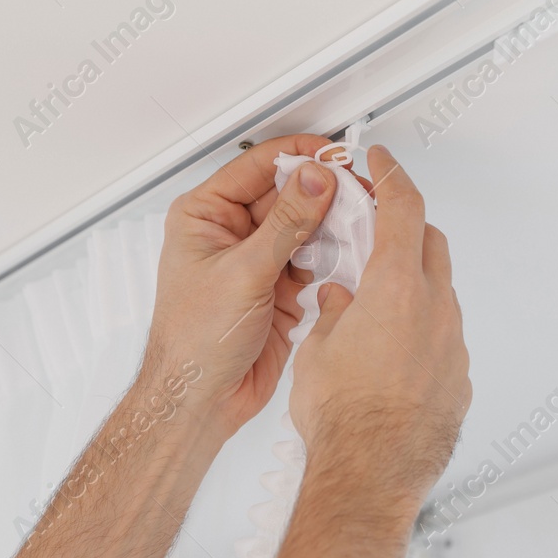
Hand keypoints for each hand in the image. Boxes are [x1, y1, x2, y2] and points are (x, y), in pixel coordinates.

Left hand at [144, 135, 339, 436]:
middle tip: (360, 192)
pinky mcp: (281, 289)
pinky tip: (353, 256)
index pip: (257, 166)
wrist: (202, 400)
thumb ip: (285, 224)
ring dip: (334, 226)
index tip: (336, 157)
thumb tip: (314, 180)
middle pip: (288, 194)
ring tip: (362, 223)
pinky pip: (315, 261)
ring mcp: (259, 262)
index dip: (299, 157)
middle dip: (325, 194)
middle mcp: (233, 234)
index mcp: (206, 216)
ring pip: (306, 228)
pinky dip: (335, 258)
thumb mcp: (243, 273)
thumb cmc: (194, 342)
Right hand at [291, 145, 470, 511]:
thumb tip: (338, 302)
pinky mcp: (459, 381)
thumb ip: (333, 313)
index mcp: (398, 289)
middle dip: (405, 231)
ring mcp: (453, 347)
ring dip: (413, 289)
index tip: (382, 163)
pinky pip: (444, 341)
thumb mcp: (317, 348)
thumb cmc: (343, 418)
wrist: (370, 475)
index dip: (391, 177)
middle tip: (377, 233)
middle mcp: (436, 312)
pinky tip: (392, 355)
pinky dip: (421, 334)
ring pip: (440, 296)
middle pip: (430, 246)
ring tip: (376, 307)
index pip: (403, 208)